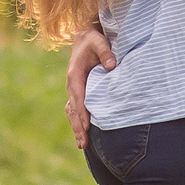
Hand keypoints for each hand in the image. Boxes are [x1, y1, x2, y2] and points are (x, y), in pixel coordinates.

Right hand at [65, 27, 114, 150]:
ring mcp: (74, 90)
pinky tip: (82, 135)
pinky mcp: (79, 92)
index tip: (87, 125)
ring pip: (73, 112)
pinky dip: (78, 122)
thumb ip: (105, 52)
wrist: (85, 38)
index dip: (82, 112)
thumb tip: (112, 65)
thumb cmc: (93, 41)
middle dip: (78, 126)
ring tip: (82, 145)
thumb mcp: (99, 41)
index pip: (78, 96)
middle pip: (73, 109)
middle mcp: (72, 84)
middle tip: (84, 143)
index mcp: (75, 75)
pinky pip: (75, 110)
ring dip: (76, 128)